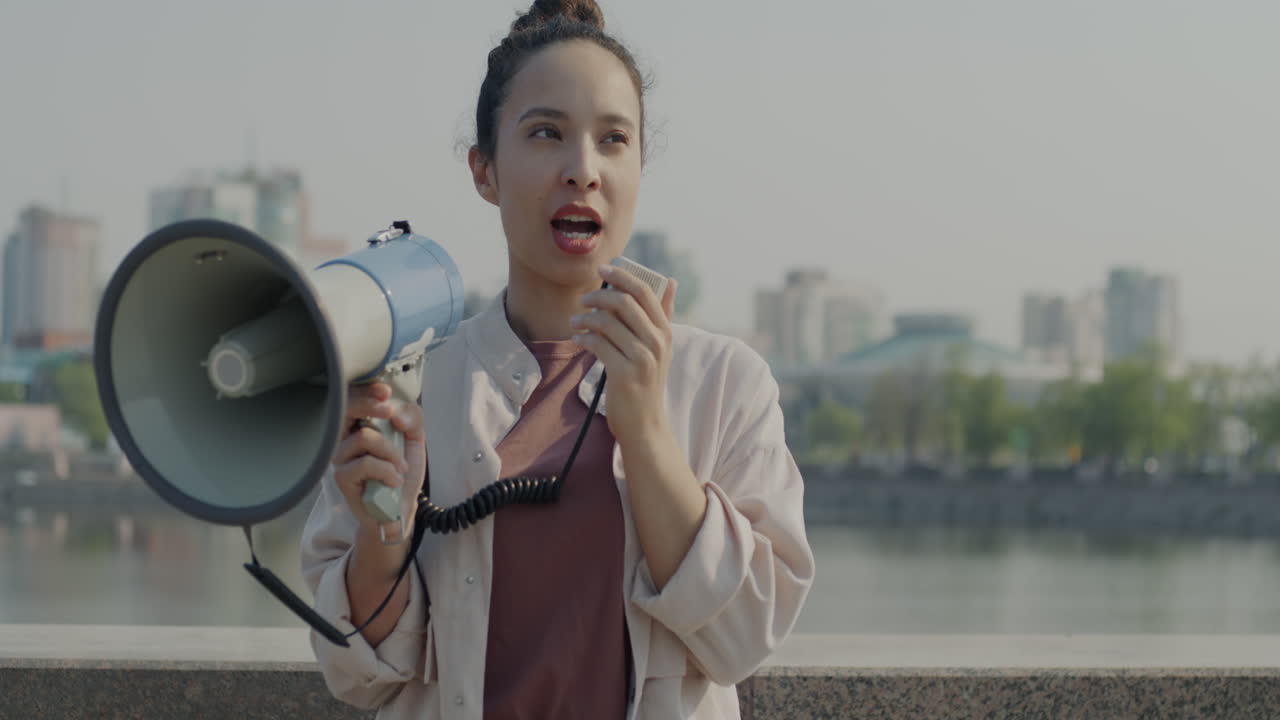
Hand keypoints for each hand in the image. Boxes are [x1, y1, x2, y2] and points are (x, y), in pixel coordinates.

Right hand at [331, 382, 426, 540]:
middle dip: (368, 405)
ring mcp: (341, 457)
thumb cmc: (401, 474)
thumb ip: (412, 419)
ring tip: (400, 468)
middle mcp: (346, 438)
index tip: (385, 391)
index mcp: (361, 425)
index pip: (355, 399)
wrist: (399, 510)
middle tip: (389, 412)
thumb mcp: (414, 441)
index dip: (366, 390)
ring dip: (391, 452)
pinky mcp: (342, 477)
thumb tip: (395, 413)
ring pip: (364, 437)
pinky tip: (393, 481)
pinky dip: (387, 471)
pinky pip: (366, 463)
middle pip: (347, 409)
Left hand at [570, 265, 677, 444]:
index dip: (622, 276)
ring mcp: (643, 358)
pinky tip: (577, 340)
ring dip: (586, 318)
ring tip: (575, 322)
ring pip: (608, 322)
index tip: (602, 269)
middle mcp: (658, 342)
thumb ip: (662, 314)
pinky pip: (598, 344)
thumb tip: (671, 280)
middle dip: (599, 296)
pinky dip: (583, 338)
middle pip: (624, 302)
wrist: (644, 424)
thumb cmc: (646, 381)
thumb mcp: (659, 348)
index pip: (645, 291)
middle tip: (583, 300)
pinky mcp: (625, 374)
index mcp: (666, 331)